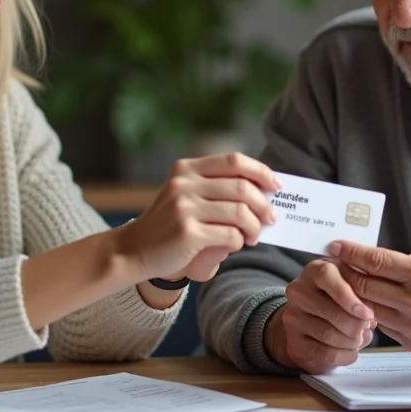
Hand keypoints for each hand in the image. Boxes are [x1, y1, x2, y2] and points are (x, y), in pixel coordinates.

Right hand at [120, 153, 278, 282]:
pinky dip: (239, 241)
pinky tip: (236, 244)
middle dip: (264, 204)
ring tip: (253, 236)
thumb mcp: (187, 196)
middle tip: (271, 218)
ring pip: (240, 212)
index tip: (276, 186)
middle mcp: (184, 184)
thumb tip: (266, 193)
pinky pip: (230, 235)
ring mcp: (183, 207)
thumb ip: (218, 189)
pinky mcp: (187, 233)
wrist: (134, 250)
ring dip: (254, 227)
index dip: (261, 171)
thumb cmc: (170, 225)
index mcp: (186, 169)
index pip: (234, 160)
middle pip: (242, 187)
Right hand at [264, 258, 377, 373]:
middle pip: (330, 311)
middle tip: (367, 328)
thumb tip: (370, 318)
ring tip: (361, 338)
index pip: (326, 277)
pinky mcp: (294, 342)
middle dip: (356, 324)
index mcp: (314, 270)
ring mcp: (293, 318)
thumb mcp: (349, 283)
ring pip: (329, 334)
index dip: (348, 296)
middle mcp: (298, 291)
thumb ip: (361, 292)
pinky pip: (324, 353)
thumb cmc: (337, 295)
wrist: (308, 316)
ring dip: (352, 341)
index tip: (367, 313)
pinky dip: (345, 355)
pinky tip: (352, 351)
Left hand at [329, 242, 410, 356]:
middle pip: (364, 286)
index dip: (350, 252)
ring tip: (352, 286)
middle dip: (347, 274)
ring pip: (370, 310)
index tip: (335, 245)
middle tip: (337, 266)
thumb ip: (406, 262)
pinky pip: (386, 328)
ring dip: (358, 298)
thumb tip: (375, 261)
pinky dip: (378, 316)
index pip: (373, 261)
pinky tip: (377, 306)